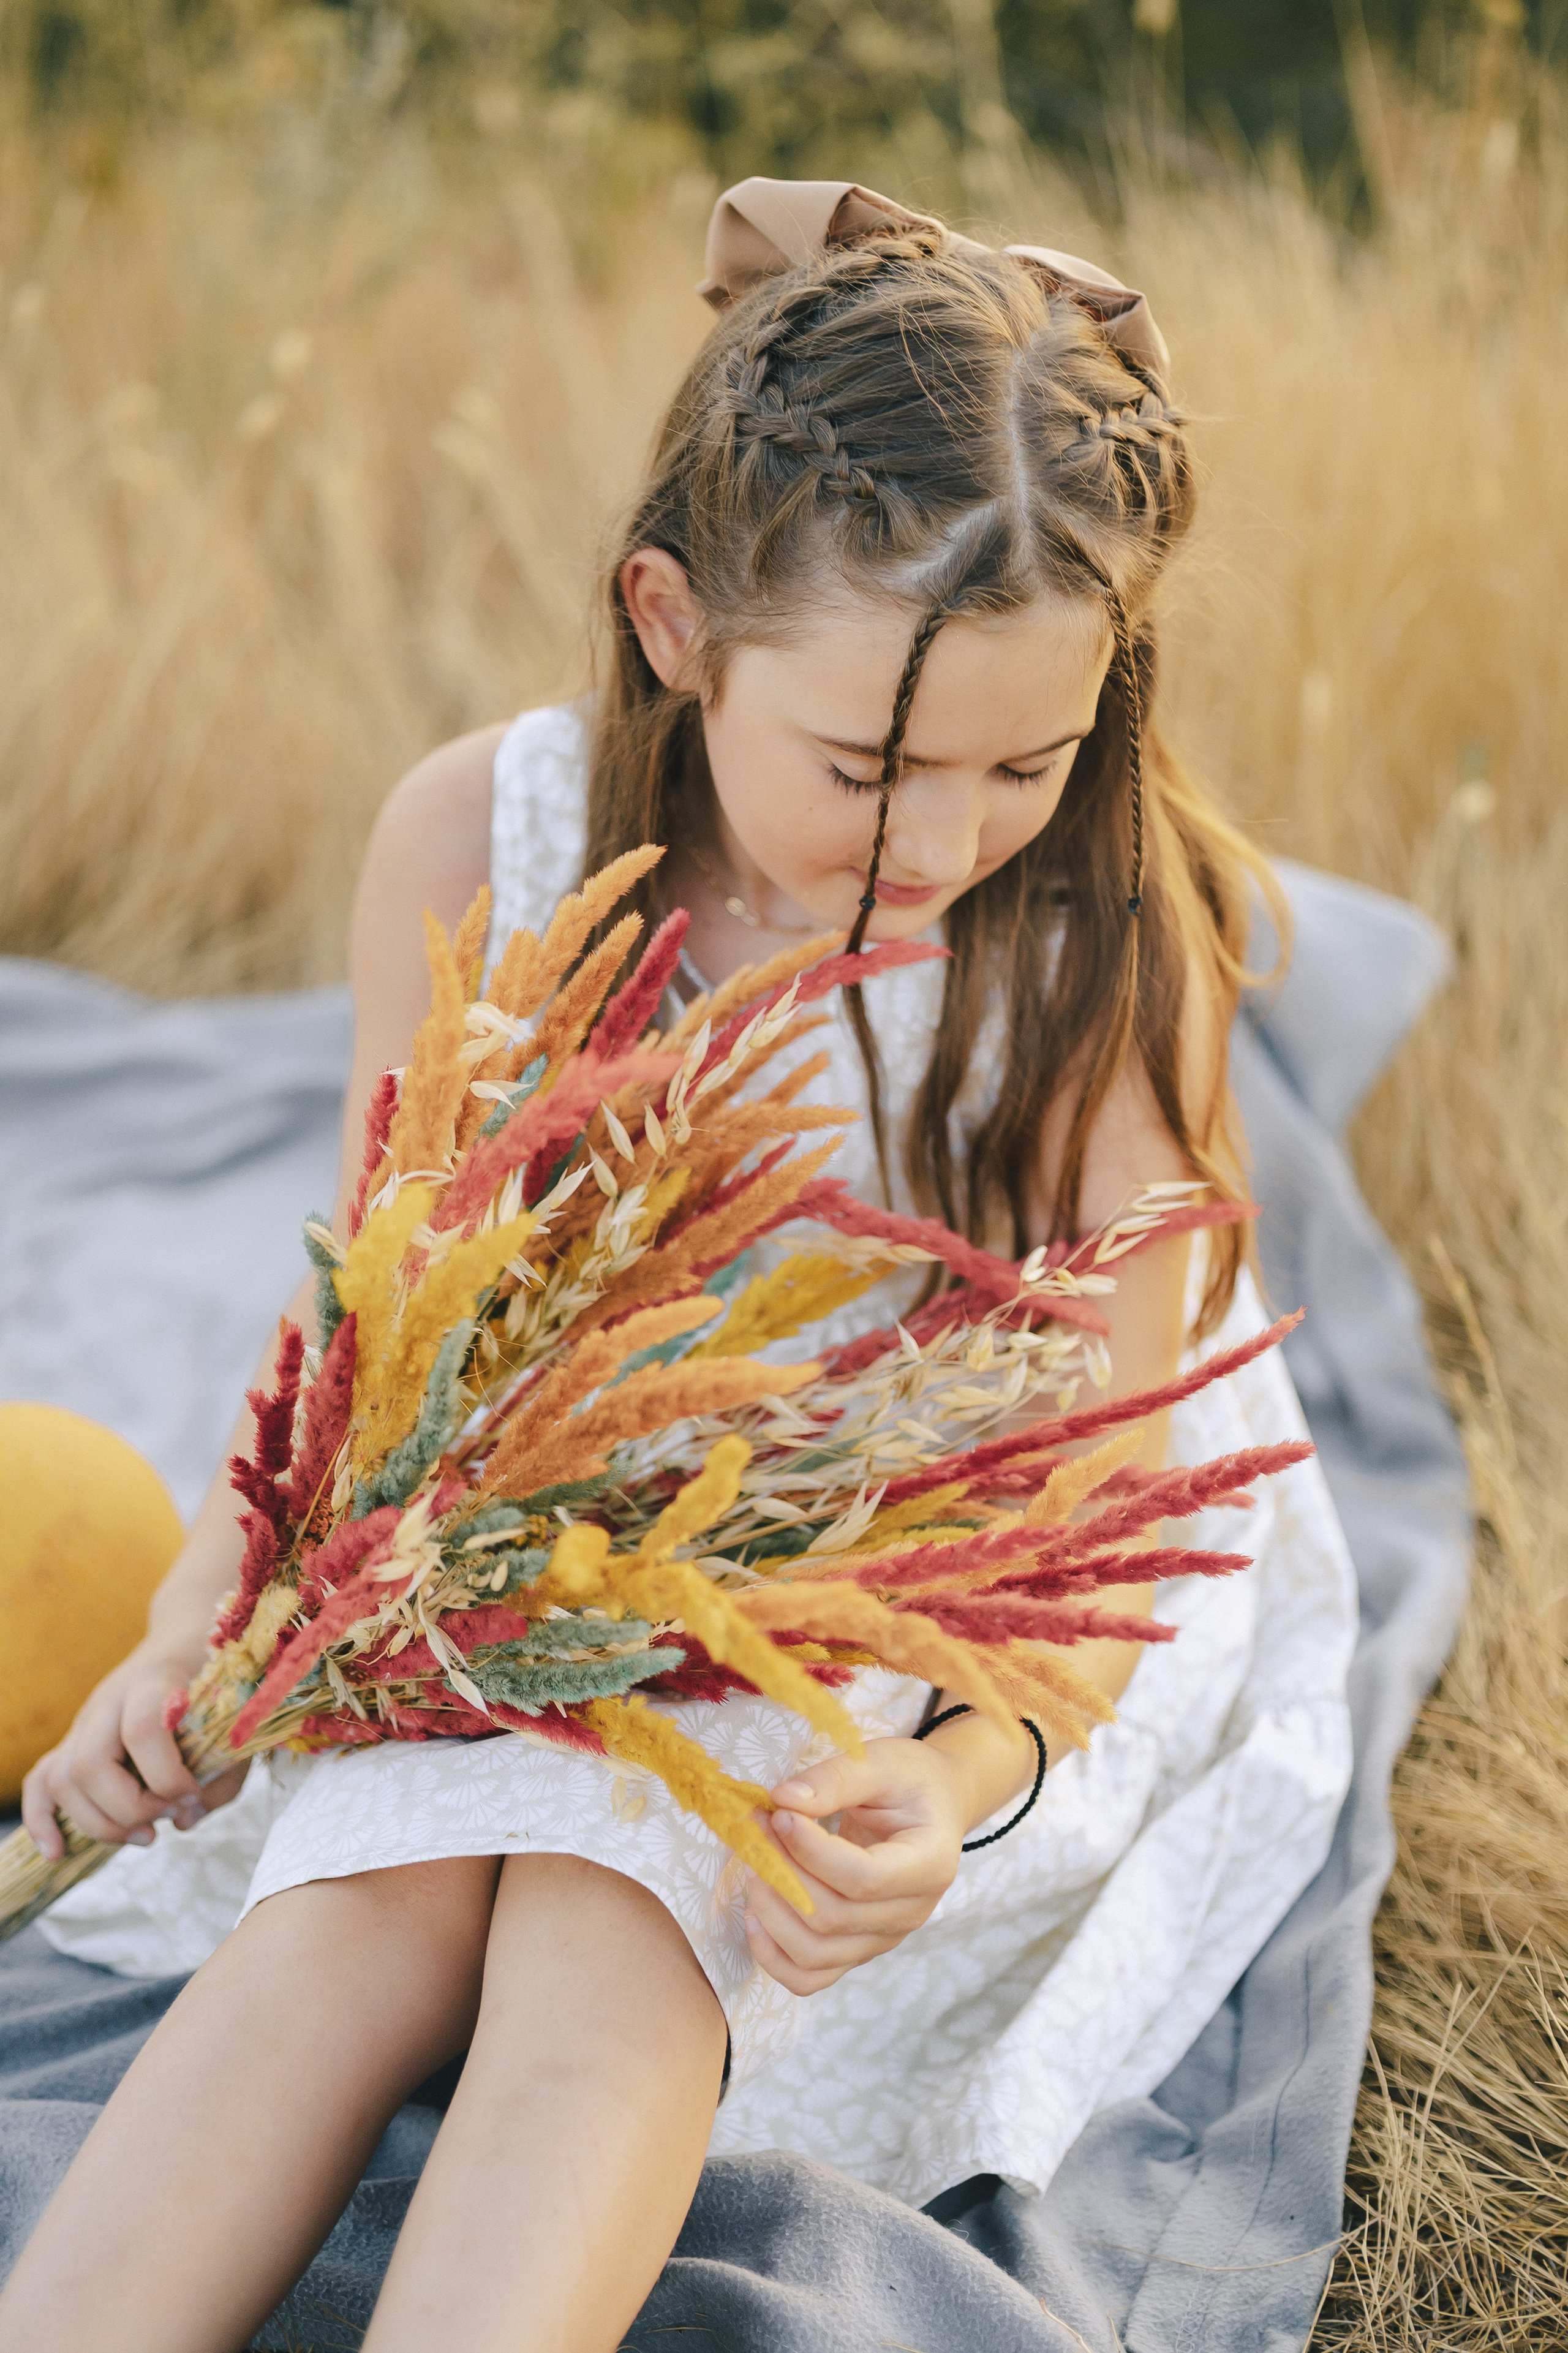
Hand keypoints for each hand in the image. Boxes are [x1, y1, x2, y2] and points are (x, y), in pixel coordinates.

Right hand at [21, 1641, 246, 1859]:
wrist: (183, 1640)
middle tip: (168, 1817)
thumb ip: (222, 1776)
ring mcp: (84, 1721)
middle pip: (90, 1764)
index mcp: (154, 1682)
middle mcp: (109, 1700)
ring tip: (145, 1835)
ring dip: (100, 1823)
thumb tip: (183, 1822)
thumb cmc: (216, 1685)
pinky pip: (40, 1781)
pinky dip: (42, 1820)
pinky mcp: (72, 1741)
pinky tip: (56, 1852)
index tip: (193, 1795)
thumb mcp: (237, 1723)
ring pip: (62, 1779)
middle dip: (130, 1809)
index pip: (143, 1730)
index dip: (167, 1776)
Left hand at [743, 1736, 970, 1995]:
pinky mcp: (858, 1948)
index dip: (810, 1852)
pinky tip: (754, 1915)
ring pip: (815, 1954)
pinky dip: (773, 1956)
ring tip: (752, 1865)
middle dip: (782, 1874)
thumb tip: (783, 1800)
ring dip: (771, 1913)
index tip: (778, 1813)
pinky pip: (810, 1976)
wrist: (933, 1806)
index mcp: (929, 1864)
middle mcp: (911, 1912)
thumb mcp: (882, 1761)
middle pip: (833, 1919)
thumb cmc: (910, 1781)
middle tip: (755, 1829)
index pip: (863, 1878)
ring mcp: (884, 1937)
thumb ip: (835, 1778)